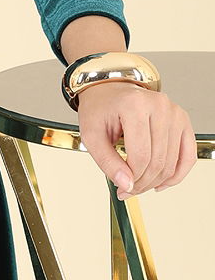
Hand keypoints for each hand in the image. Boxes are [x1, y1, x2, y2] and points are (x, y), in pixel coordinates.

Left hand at [75, 81, 197, 198]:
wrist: (110, 90)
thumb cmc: (101, 108)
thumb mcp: (92, 134)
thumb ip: (107, 161)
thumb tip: (126, 184)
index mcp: (134, 104)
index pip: (140, 156)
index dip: (132, 179)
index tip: (122, 188)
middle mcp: (158, 105)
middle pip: (157, 162)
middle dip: (142, 183)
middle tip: (129, 189)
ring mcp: (174, 112)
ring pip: (171, 163)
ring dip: (156, 181)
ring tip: (140, 183)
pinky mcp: (182, 120)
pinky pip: (188, 156)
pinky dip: (176, 174)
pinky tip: (162, 182)